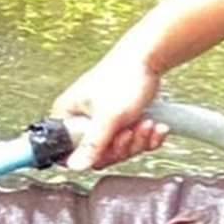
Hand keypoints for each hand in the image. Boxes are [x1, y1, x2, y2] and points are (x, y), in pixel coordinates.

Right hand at [51, 58, 169, 169]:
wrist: (149, 58)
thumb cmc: (124, 77)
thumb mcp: (108, 116)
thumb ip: (92, 144)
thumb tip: (75, 166)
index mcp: (68, 117)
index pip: (70, 152)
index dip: (93, 155)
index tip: (111, 144)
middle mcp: (82, 121)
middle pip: (99, 155)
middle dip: (123, 146)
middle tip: (131, 130)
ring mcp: (102, 123)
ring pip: (119, 150)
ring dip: (138, 141)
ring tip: (147, 123)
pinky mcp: (121, 124)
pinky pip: (132, 143)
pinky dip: (147, 137)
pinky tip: (155, 126)